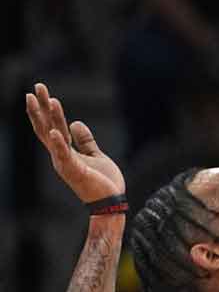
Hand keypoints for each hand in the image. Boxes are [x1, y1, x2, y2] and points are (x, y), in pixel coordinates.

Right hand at [24, 84, 125, 202]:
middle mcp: (60, 156)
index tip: (41, 93)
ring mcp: (65, 163)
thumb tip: (76, 122)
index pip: (53, 126)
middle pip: (48, 127)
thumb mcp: (95, 155)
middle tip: (36, 87)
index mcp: (65, 151)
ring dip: (50, 118)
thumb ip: (85, 140)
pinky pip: (65, 155)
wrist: (110, 203)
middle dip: (41, 107)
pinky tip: (55, 130)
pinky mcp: (75, 171)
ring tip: (47, 100)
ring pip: (53, 137)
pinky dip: (59, 143)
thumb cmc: (102, 182)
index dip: (47, 110)